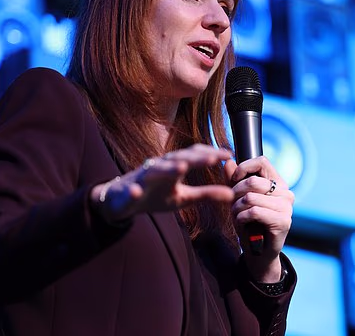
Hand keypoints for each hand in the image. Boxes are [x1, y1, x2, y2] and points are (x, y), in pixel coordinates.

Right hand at [92, 144, 233, 222]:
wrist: (122, 200)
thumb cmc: (156, 195)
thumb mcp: (184, 197)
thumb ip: (207, 194)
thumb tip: (232, 195)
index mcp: (173, 167)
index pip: (193, 155)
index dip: (209, 153)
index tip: (228, 154)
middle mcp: (158, 167)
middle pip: (177, 159)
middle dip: (194, 158)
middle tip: (212, 158)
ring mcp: (141, 179)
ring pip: (154, 171)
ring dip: (167, 169)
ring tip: (181, 168)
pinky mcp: (127, 192)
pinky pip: (130, 191)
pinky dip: (133, 190)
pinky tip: (136, 192)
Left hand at [224, 156, 293, 281]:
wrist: (258, 252)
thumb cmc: (249, 223)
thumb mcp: (238, 199)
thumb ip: (233, 180)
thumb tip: (227, 161)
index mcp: (277, 183)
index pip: (262, 161)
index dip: (243, 168)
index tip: (233, 180)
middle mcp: (285, 192)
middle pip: (252, 181)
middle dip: (235, 194)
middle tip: (233, 205)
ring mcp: (286, 207)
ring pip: (250, 197)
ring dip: (237, 208)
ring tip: (238, 216)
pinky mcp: (283, 221)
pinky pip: (254, 211)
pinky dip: (242, 217)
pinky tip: (243, 223)